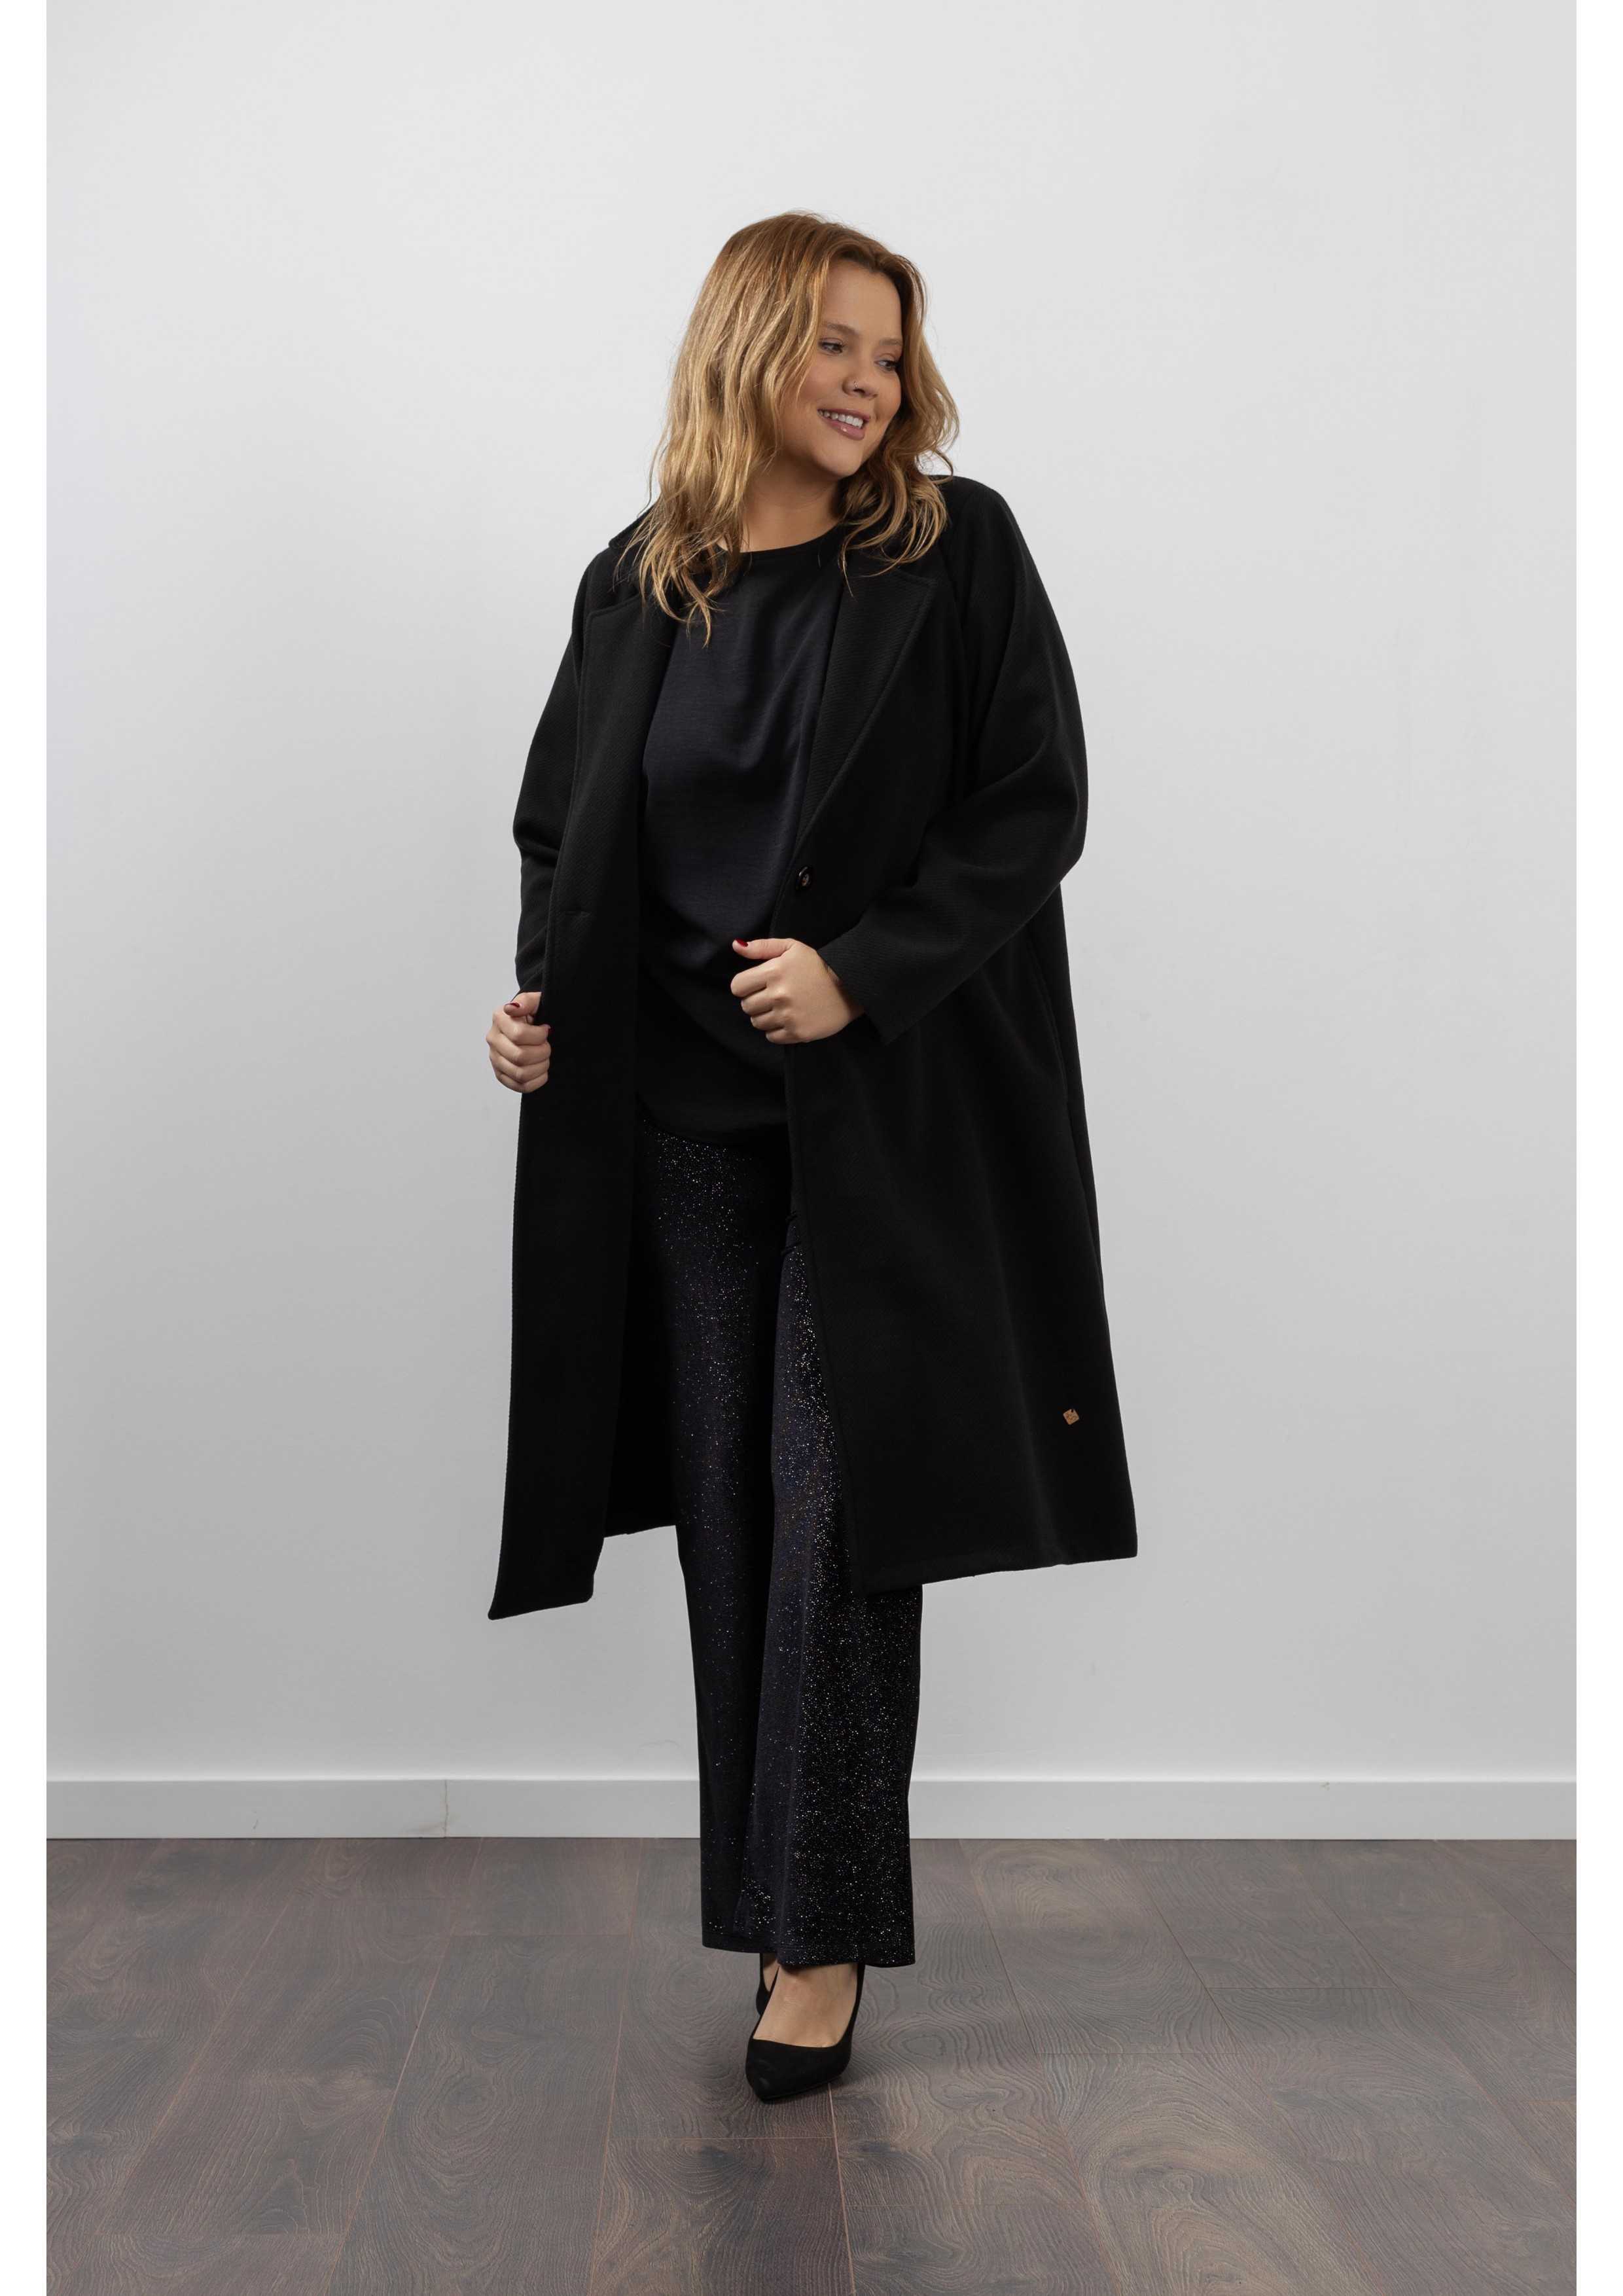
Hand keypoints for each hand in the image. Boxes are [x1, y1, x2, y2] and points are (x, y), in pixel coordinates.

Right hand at [487, 990, 551, 1091]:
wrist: (532, 1025)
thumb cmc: (535, 1013)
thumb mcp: (535, 1001)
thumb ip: (526, 1001)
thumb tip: (512, 1008)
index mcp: (500, 1019)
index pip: (519, 1035)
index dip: (539, 1036)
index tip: (546, 1030)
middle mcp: (493, 1039)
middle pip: (520, 1057)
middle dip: (542, 1052)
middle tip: (547, 1046)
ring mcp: (495, 1059)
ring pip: (521, 1074)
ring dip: (541, 1067)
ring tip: (544, 1057)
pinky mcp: (501, 1075)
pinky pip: (520, 1086)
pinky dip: (537, 1081)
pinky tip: (541, 1070)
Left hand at [729, 937, 864, 1043]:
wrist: (849, 986)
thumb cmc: (818, 965)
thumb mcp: (792, 947)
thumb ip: (762, 947)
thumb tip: (736, 945)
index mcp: (773, 972)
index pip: (737, 986)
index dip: (745, 986)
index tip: (757, 985)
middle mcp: (778, 995)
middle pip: (746, 1006)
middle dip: (755, 1001)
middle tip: (772, 996)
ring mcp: (788, 1016)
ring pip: (757, 1022)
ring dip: (764, 1016)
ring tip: (781, 1008)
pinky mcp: (798, 1032)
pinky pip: (771, 1037)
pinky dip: (776, 1030)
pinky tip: (788, 1019)